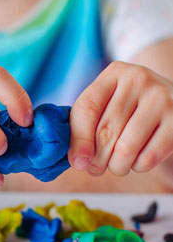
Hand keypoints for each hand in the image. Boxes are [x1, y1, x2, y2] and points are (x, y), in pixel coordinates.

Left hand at [68, 61, 172, 175]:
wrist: (170, 101)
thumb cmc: (128, 107)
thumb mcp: (105, 104)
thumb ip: (83, 125)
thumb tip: (78, 161)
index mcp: (114, 74)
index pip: (87, 108)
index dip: (78, 139)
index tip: (78, 162)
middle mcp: (139, 80)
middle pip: (105, 131)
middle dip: (96, 159)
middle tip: (94, 167)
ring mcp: (161, 99)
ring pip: (125, 149)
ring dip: (116, 166)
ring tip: (116, 164)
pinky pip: (148, 158)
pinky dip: (137, 166)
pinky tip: (137, 159)